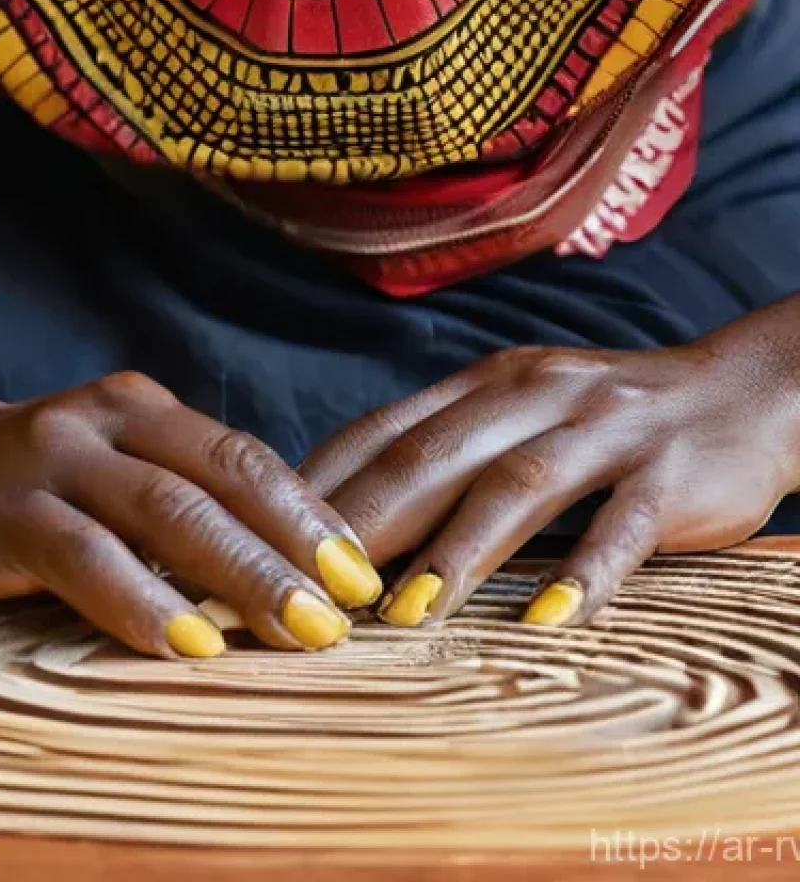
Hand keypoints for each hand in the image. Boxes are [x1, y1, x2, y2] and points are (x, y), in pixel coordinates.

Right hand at [0, 372, 381, 657]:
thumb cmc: (51, 483)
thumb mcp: (124, 471)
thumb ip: (189, 500)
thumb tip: (291, 567)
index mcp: (151, 409)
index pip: (246, 458)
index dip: (310, 513)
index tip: (362, 571)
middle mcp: (110, 420)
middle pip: (221, 479)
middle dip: (293, 546)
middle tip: (348, 609)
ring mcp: (56, 459)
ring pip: (165, 512)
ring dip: (238, 573)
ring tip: (296, 630)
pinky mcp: (7, 513)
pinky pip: (85, 556)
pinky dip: (141, 600)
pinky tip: (185, 642)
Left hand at [300, 306, 799, 628]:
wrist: (740, 389)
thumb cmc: (601, 417)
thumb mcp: (516, 409)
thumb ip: (443, 447)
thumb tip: (344, 510)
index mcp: (486, 383)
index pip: (386, 429)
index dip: (323, 482)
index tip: (266, 536)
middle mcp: (535, 395)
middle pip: (435, 455)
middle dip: (368, 520)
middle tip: (310, 585)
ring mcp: (605, 430)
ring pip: (518, 486)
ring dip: (458, 550)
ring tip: (406, 611)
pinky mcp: (670, 474)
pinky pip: (623, 526)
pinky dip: (583, 573)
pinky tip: (546, 621)